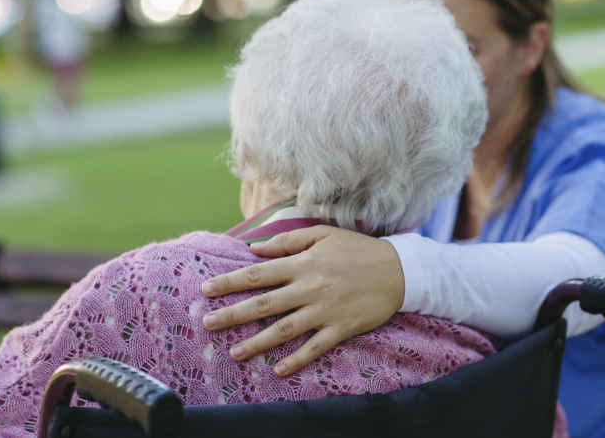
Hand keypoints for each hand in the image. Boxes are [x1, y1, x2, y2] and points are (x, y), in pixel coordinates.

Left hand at [201, 226, 404, 375]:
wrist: (398, 270)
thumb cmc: (357, 250)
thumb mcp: (323, 235)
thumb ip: (287, 241)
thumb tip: (254, 249)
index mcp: (303, 263)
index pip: (258, 273)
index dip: (230, 281)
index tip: (206, 289)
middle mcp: (309, 288)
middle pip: (263, 303)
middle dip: (232, 314)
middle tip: (207, 323)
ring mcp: (324, 311)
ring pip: (284, 329)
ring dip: (257, 342)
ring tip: (234, 353)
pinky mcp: (341, 328)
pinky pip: (315, 347)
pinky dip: (296, 359)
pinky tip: (278, 369)